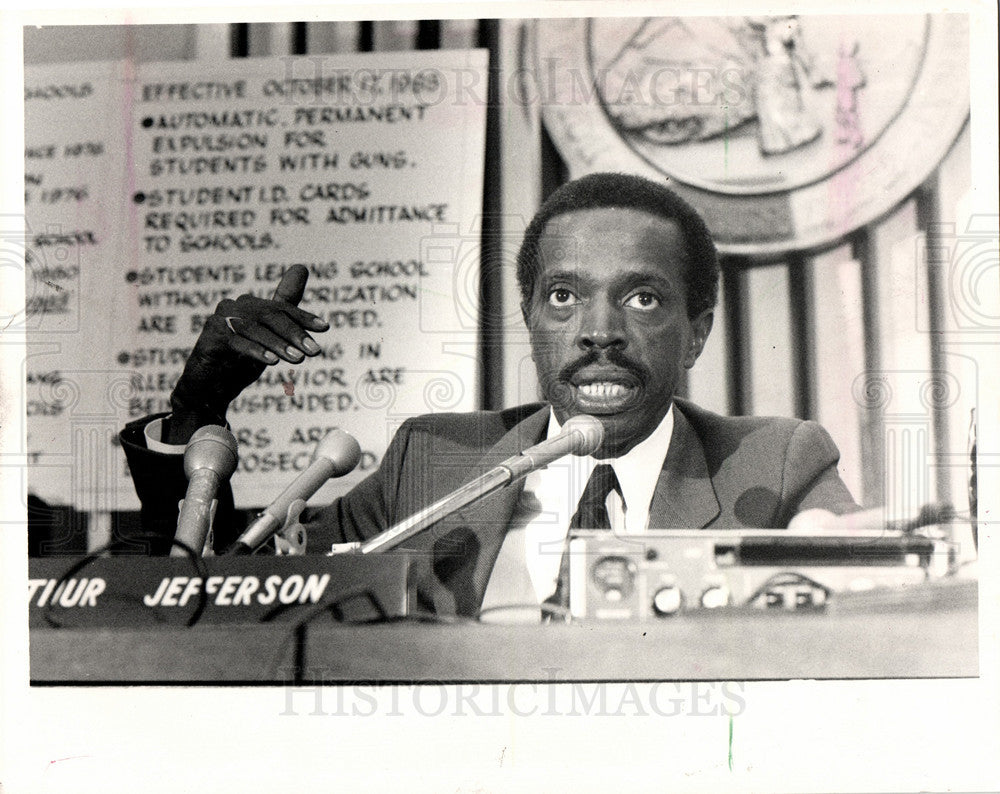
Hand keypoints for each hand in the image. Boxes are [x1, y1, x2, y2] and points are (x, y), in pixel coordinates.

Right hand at [166, 265, 328, 441]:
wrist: (209, 387)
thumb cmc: (241, 359)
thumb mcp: (269, 335)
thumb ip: (285, 309)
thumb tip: (302, 267)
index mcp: (250, 304)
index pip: (282, 308)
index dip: (303, 317)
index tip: (324, 327)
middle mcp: (234, 307)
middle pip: (270, 316)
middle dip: (295, 334)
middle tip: (314, 351)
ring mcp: (220, 321)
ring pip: (256, 329)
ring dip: (279, 344)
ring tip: (298, 359)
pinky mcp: (210, 339)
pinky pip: (237, 343)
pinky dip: (256, 351)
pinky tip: (273, 362)